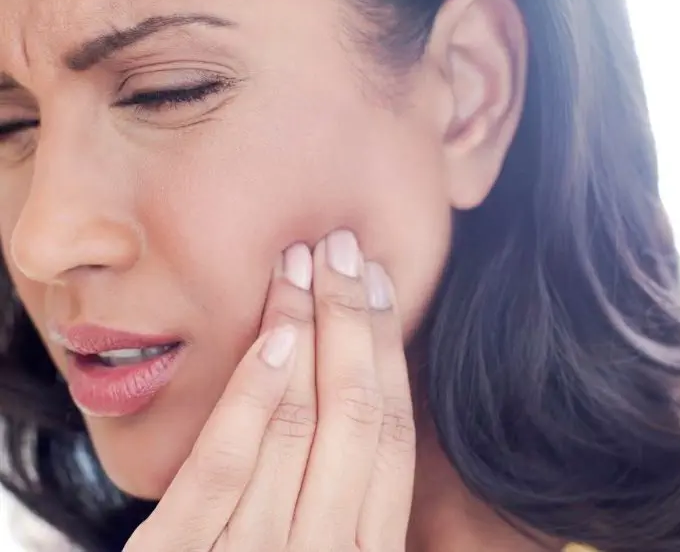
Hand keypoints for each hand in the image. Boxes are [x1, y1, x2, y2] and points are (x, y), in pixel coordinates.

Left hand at [124, 230, 415, 551]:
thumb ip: (343, 497)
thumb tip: (362, 395)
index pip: (389, 433)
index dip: (387, 350)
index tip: (377, 284)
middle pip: (354, 414)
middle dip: (352, 319)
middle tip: (343, 248)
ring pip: (298, 426)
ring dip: (305, 333)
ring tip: (305, 264)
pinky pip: (225, 467)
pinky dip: (253, 398)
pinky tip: (271, 337)